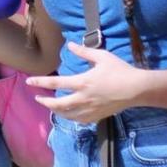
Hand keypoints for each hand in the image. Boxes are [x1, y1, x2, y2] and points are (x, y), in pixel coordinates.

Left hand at [27, 42, 142, 123]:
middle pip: (58, 104)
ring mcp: (90, 109)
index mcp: (82, 82)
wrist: (137, 89)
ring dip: (56, 111)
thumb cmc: (120, 71)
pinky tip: (69, 115)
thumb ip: (83, 52)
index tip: (29, 83)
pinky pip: (80, 121)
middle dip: (45, 102)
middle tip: (37, 98)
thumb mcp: (101, 56)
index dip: (40, 83)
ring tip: (51, 107)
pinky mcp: (98, 116)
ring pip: (67, 115)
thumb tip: (69, 45)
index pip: (56, 83)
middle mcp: (83, 98)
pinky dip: (71, 118)